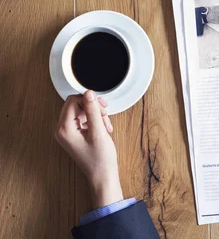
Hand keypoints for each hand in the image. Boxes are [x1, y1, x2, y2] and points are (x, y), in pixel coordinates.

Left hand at [55, 90, 123, 208]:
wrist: (102, 175)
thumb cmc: (100, 159)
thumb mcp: (99, 131)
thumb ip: (93, 111)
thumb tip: (89, 93)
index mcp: (64, 129)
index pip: (72, 102)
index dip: (88, 100)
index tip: (101, 105)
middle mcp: (62, 130)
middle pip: (75, 105)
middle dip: (92, 107)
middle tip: (105, 113)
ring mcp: (67, 133)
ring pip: (80, 112)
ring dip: (95, 114)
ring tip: (106, 124)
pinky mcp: (74, 135)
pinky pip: (82, 120)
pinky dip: (94, 120)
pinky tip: (103, 128)